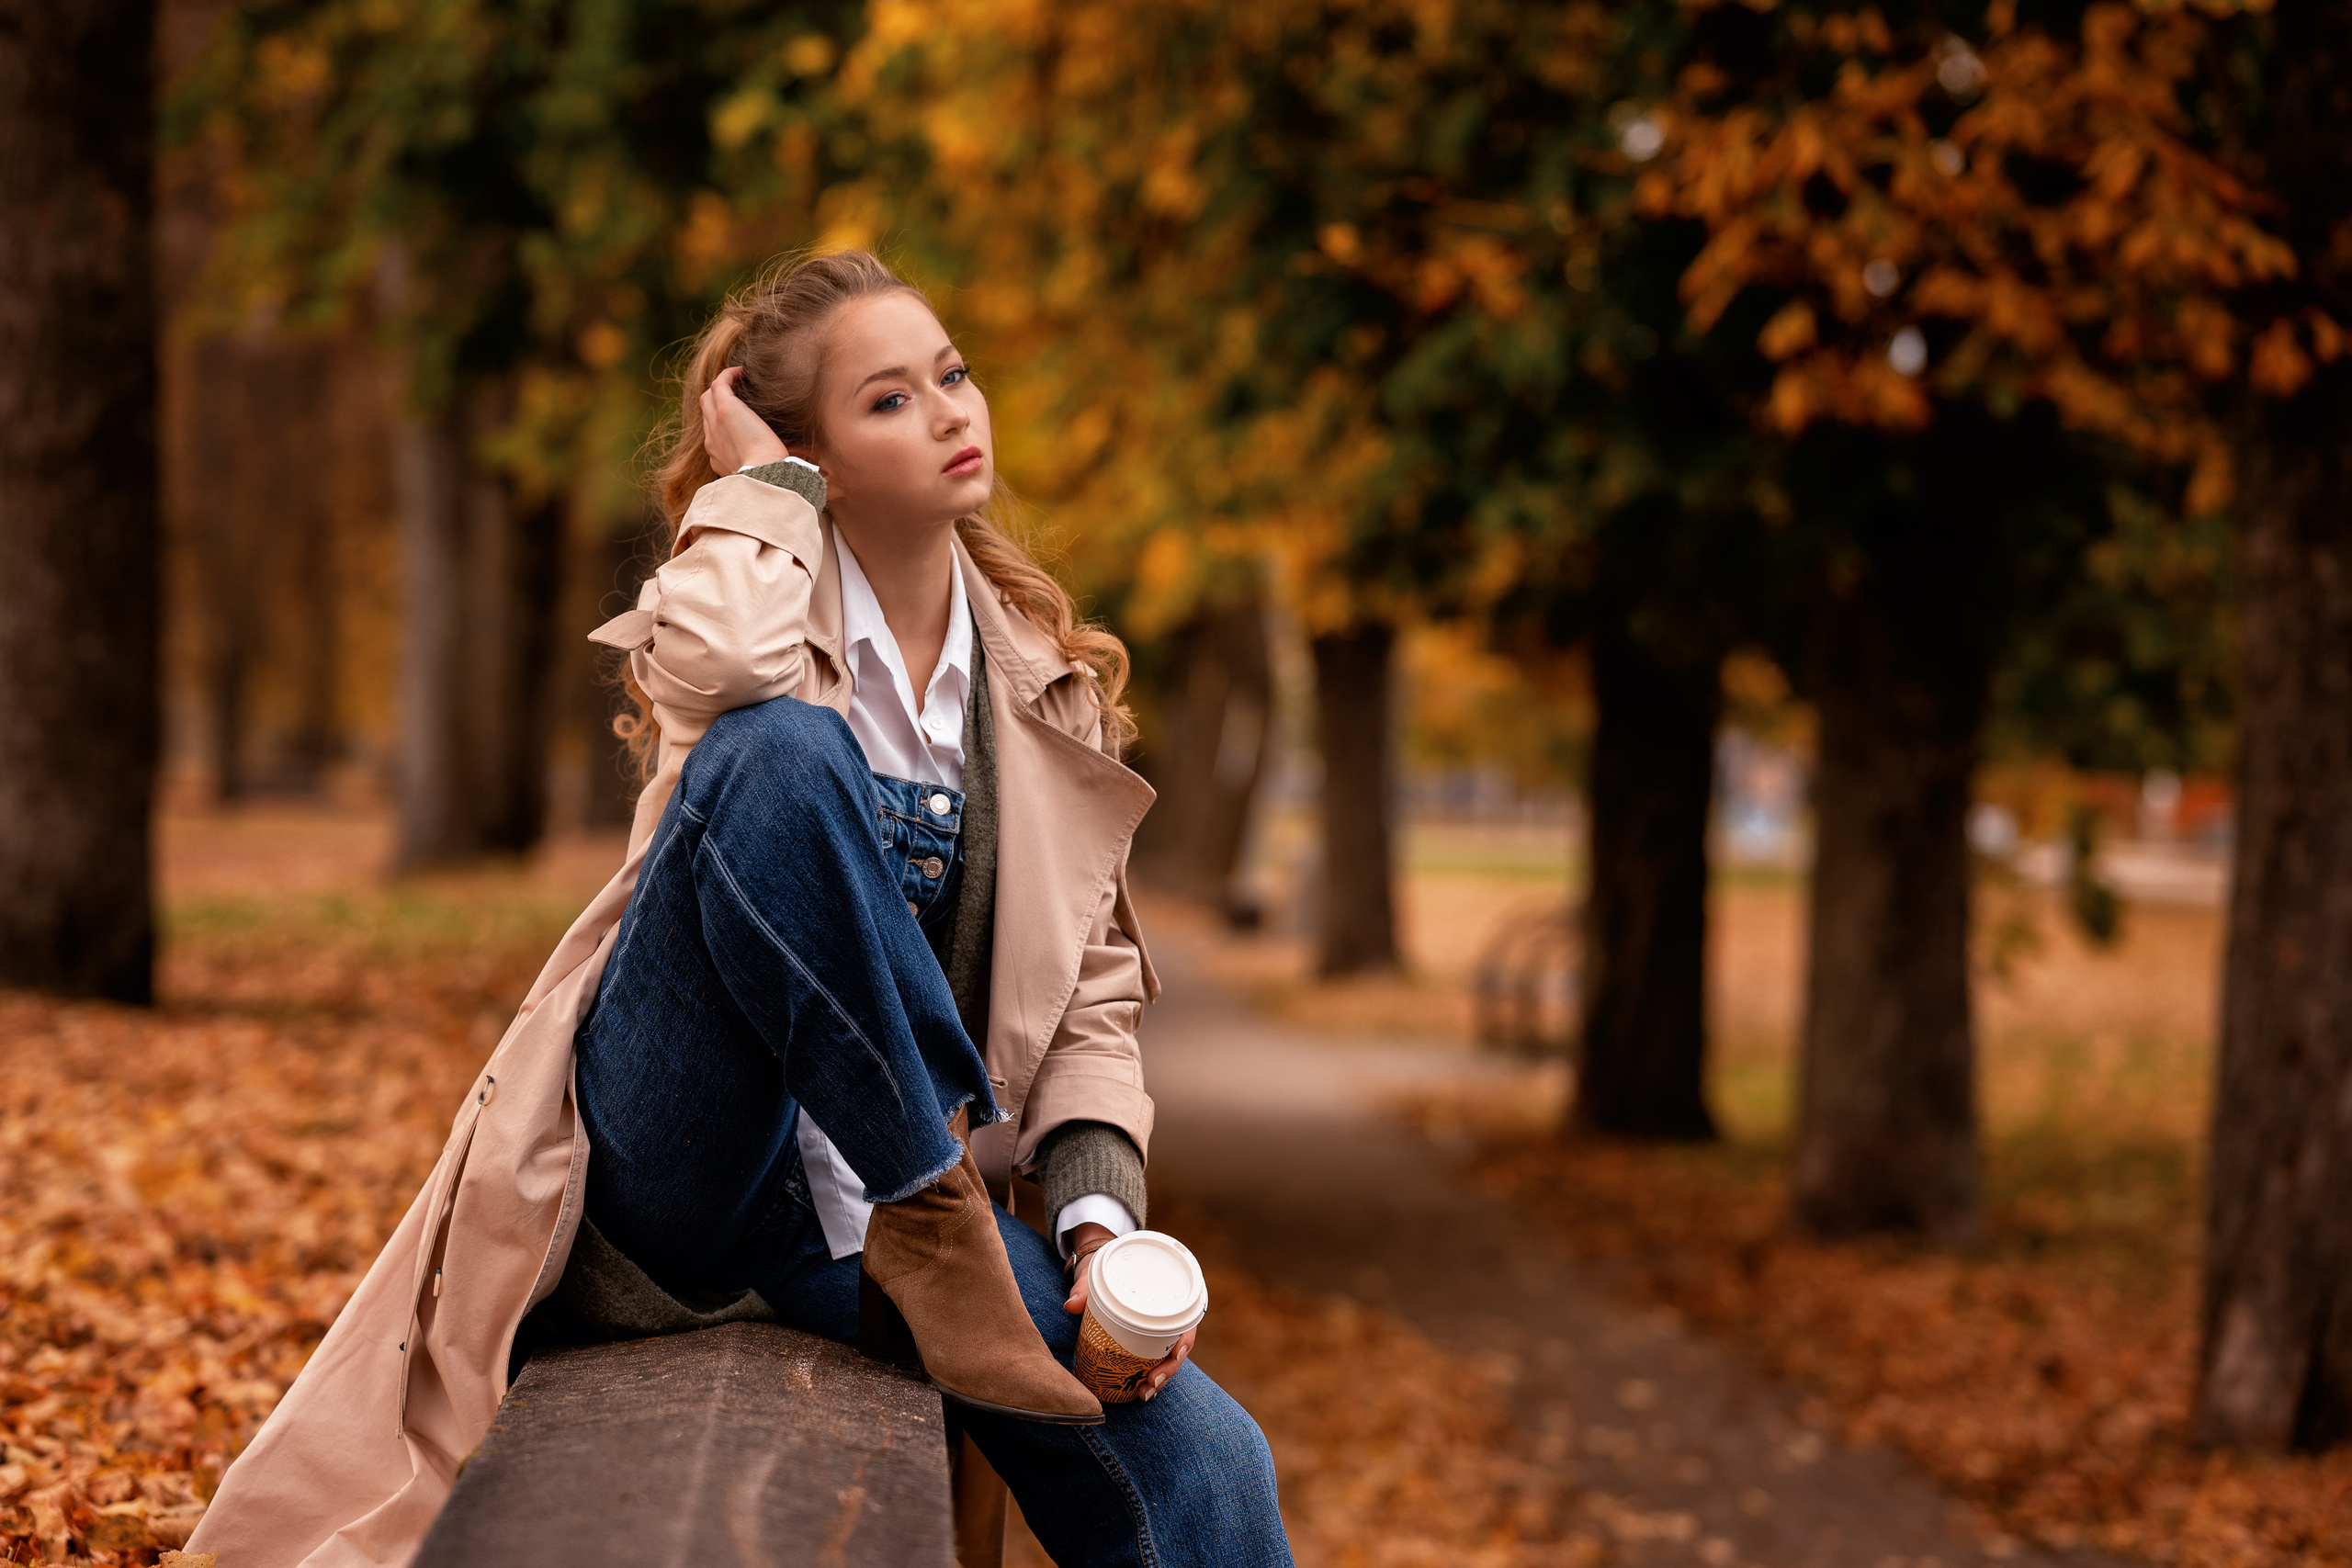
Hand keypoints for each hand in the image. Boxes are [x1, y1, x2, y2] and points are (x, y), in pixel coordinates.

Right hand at [700, 366, 789, 474]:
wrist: (765, 474)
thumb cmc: (770, 475)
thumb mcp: (759, 472)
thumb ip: (759, 464)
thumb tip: (777, 459)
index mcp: (717, 457)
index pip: (713, 435)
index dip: (722, 422)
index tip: (740, 418)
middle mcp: (711, 440)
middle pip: (707, 413)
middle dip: (717, 401)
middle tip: (737, 392)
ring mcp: (716, 423)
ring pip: (708, 397)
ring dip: (721, 386)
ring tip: (739, 379)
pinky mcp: (725, 409)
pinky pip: (719, 384)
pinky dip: (728, 375)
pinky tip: (741, 371)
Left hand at [1062, 1222, 1196, 1401]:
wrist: (1101, 1268)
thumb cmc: (1107, 1267)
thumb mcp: (1097, 1274)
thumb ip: (1084, 1289)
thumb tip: (1071, 1305)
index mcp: (1169, 1295)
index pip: (1187, 1320)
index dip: (1185, 1340)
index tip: (1176, 1355)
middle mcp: (1168, 1316)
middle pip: (1179, 1347)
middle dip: (1169, 1369)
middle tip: (1151, 1383)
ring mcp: (1158, 1330)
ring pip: (1168, 1359)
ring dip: (1159, 1379)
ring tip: (1144, 1393)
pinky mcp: (1145, 1341)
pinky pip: (1155, 1361)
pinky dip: (1149, 1377)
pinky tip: (1140, 1391)